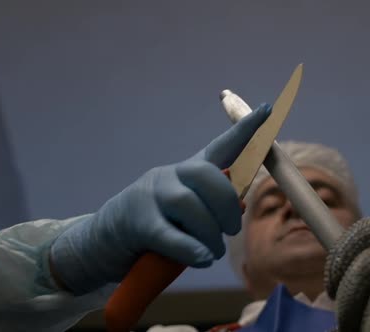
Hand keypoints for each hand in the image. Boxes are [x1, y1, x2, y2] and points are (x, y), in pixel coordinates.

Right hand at [50, 104, 270, 294]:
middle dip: (227, 204)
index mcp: (188, 172)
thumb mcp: (188, 215)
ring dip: (210, 234)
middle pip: (207, 175)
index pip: (221, 146)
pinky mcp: (136, 223)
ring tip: (212, 253)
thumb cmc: (158, 227)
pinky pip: (169, 234)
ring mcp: (150, 196)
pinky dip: (191, 249)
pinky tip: (202, 258)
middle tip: (231, 231)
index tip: (266, 109)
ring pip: (189, 205)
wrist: (103, 241)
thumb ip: (213, 208)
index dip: (245, 130)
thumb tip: (237, 206)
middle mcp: (169, 175)